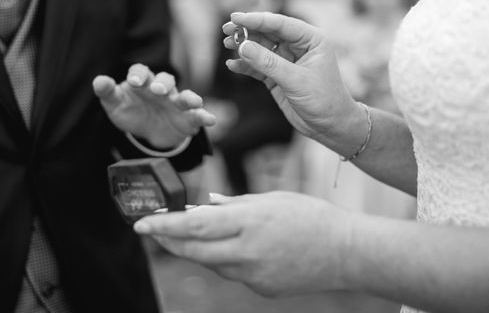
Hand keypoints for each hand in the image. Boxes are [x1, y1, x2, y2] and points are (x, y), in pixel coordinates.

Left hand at [93, 64, 215, 148]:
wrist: (148, 132)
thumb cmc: (131, 112)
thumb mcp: (115, 104)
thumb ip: (108, 93)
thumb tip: (99, 81)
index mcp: (143, 81)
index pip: (141, 72)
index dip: (139, 75)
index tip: (134, 83)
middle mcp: (162, 88)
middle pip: (165, 79)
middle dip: (163, 84)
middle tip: (158, 90)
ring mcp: (176, 102)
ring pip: (184, 95)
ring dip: (189, 97)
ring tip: (193, 101)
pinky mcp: (187, 118)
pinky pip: (197, 115)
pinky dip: (204, 116)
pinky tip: (210, 119)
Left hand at [134, 191, 355, 296]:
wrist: (346, 253)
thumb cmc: (311, 216)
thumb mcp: (272, 199)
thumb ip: (236, 204)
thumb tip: (206, 206)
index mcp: (250, 222)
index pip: (196, 227)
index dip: (165, 227)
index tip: (142, 224)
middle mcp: (248, 252)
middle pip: (194, 252)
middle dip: (169, 242)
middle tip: (153, 232)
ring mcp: (254, 276)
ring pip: (212, 263)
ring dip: (199, 249)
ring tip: (198, 233)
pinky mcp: (261, 289)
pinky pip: (233, 273)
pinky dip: (227, 259)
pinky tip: (240, 247)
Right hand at [222, 11, 360, 148]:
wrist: (331, 126)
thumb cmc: (324, 101)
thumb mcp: (296, 80)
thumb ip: (269, 63)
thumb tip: (243, 46)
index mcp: (311, 39)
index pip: (281, 24)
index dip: (258, 19)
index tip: (236, 17)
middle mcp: (299, 46)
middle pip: (268, 32)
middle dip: (247, 30)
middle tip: (226, 29)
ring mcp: (287, 61)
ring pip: (261, 48)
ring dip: (244, 46)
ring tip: (227, 44)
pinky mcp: (278, 76)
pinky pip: (258, 66)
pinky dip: (245, 65)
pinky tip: (232, 65)